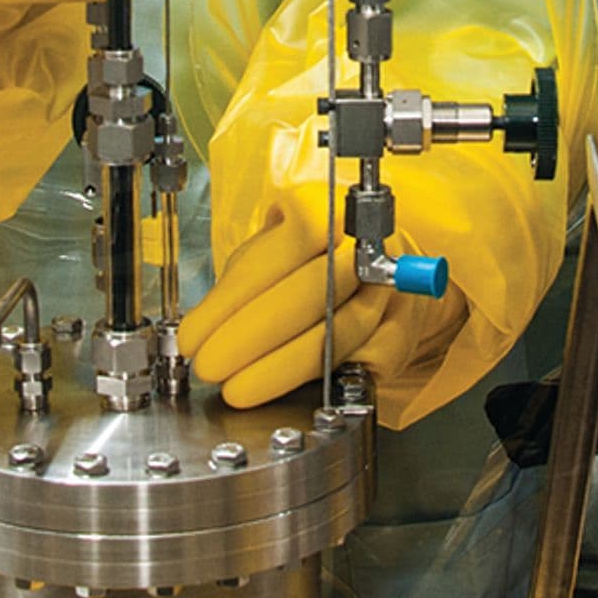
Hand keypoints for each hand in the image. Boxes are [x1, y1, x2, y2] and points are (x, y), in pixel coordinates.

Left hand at [182, 208, 388, 409]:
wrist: (377, 264)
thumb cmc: (311, 258)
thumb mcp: (269, 250)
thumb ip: (242, 281)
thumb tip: (204, 327)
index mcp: (326, 207)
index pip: (278, 252)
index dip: (232, 300)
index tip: (195, 336)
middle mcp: (365, 243)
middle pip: (309, 293)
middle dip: (250, 338)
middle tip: (210, 366)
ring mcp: (389, 287)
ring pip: (336, 333)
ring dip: (279, 368)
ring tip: (238, 387)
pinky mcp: (401, 331)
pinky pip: (359, 361)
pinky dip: (317, 381)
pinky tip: (283, 390)